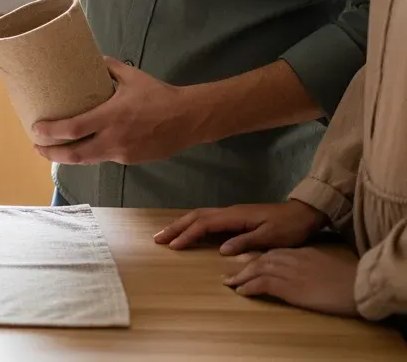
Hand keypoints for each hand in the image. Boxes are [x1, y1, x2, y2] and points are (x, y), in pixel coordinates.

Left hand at [30, 59, 198, 164]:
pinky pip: (105, 158)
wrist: (188, 119)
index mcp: (111, 116)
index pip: (73, 129)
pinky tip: (83, 147)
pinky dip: (91, 154)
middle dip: (51, 153)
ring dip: (68, 157)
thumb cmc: (158, 95)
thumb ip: (109, 67)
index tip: (35, 129)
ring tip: (53, 150)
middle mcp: (114, 139)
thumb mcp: (132, 76)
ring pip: (88, 160)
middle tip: (37, 146)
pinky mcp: (130, 161)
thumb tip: (93, 58)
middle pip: (75, 154)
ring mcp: (122, 153)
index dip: (51, 132)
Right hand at [154, 200, 328, 253]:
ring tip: (165, 234)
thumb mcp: (271, 238)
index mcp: (235, 216)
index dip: (188, 235)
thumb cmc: (289, 227)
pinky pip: (206, 218)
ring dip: (181, 224)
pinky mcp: (234, 217)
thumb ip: (246, 242)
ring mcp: (231, 213)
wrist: (303, 214)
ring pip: (199, 215)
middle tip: (157, 238)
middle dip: (175, 227)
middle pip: (196, 216)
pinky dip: (192, 223)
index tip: (174, 246)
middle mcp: (229, 212)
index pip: (205, 224)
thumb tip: (221, 250)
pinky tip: (187, 230)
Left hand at [224, 246, 359, 316]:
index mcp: (300, 252)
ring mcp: (288, 271)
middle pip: (260, 260)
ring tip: (229, 283)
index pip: (272, 253)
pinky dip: (250, 287)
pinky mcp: (289, 286)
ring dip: (241, 277)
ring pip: (257, 270)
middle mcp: (290, 258)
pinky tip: (242, 292)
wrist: (357, 284)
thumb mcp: (326, 263)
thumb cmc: (348, 277)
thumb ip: (312, 262)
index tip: (246, 263)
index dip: (257, 259)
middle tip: (229, 275)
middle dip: (244, 267)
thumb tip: (306, 268)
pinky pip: (262, 284)